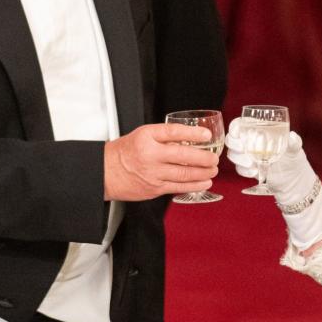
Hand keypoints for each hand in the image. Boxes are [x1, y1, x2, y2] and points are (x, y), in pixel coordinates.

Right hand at [103, 123, 218, 201]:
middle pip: (183, 156)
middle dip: (204, 158)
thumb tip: (191, 136)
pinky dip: (195, 185)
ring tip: (213, 170)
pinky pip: (179, 187)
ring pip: (184, 174)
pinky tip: (204, 182)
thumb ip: (165, 135)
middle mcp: (150, 155)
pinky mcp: (155, 189)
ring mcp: (153, 174)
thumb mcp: (143, 135)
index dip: (193, 133)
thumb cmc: (126, 152)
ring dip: (203, 172)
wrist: (106, 172)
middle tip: (214, 158)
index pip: (173, 132)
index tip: (207, 135)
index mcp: (147, 137)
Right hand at [225, 125, 316, 205]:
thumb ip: (294, 142)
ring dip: (239, 159)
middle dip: (235, 144)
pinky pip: (239, 169)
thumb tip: (292, 136)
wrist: (293, 180)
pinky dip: (244, 170)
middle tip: (243, 149)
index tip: (238, 132)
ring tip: (252, 163)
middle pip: (231, 139)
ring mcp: (246, 156)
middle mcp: (249, 142)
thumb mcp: (295, 149)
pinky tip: (254, 171)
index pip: (239, 125)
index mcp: (258, 131)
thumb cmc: (293, 159)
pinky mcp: (247, 169)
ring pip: (232, 154)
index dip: (235, 127)